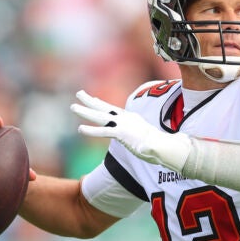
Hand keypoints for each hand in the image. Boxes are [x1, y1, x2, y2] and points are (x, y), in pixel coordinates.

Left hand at [70, 90, 190, 171]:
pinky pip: (103, 131)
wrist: (166, 147)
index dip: (102, 104)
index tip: (93, 99)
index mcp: (132, 119)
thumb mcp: (149, 138)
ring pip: (100, 116)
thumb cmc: (161, 145)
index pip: (114, 110)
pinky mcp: (122, 134)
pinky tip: (80, 129)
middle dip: (90, 101)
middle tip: (79, 93)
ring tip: (73, 106)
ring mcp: (123, 125)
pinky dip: (91, 130)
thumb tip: (148, 144)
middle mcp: (126, 119)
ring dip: (86, 111)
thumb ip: (144, 139)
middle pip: (105, 107)